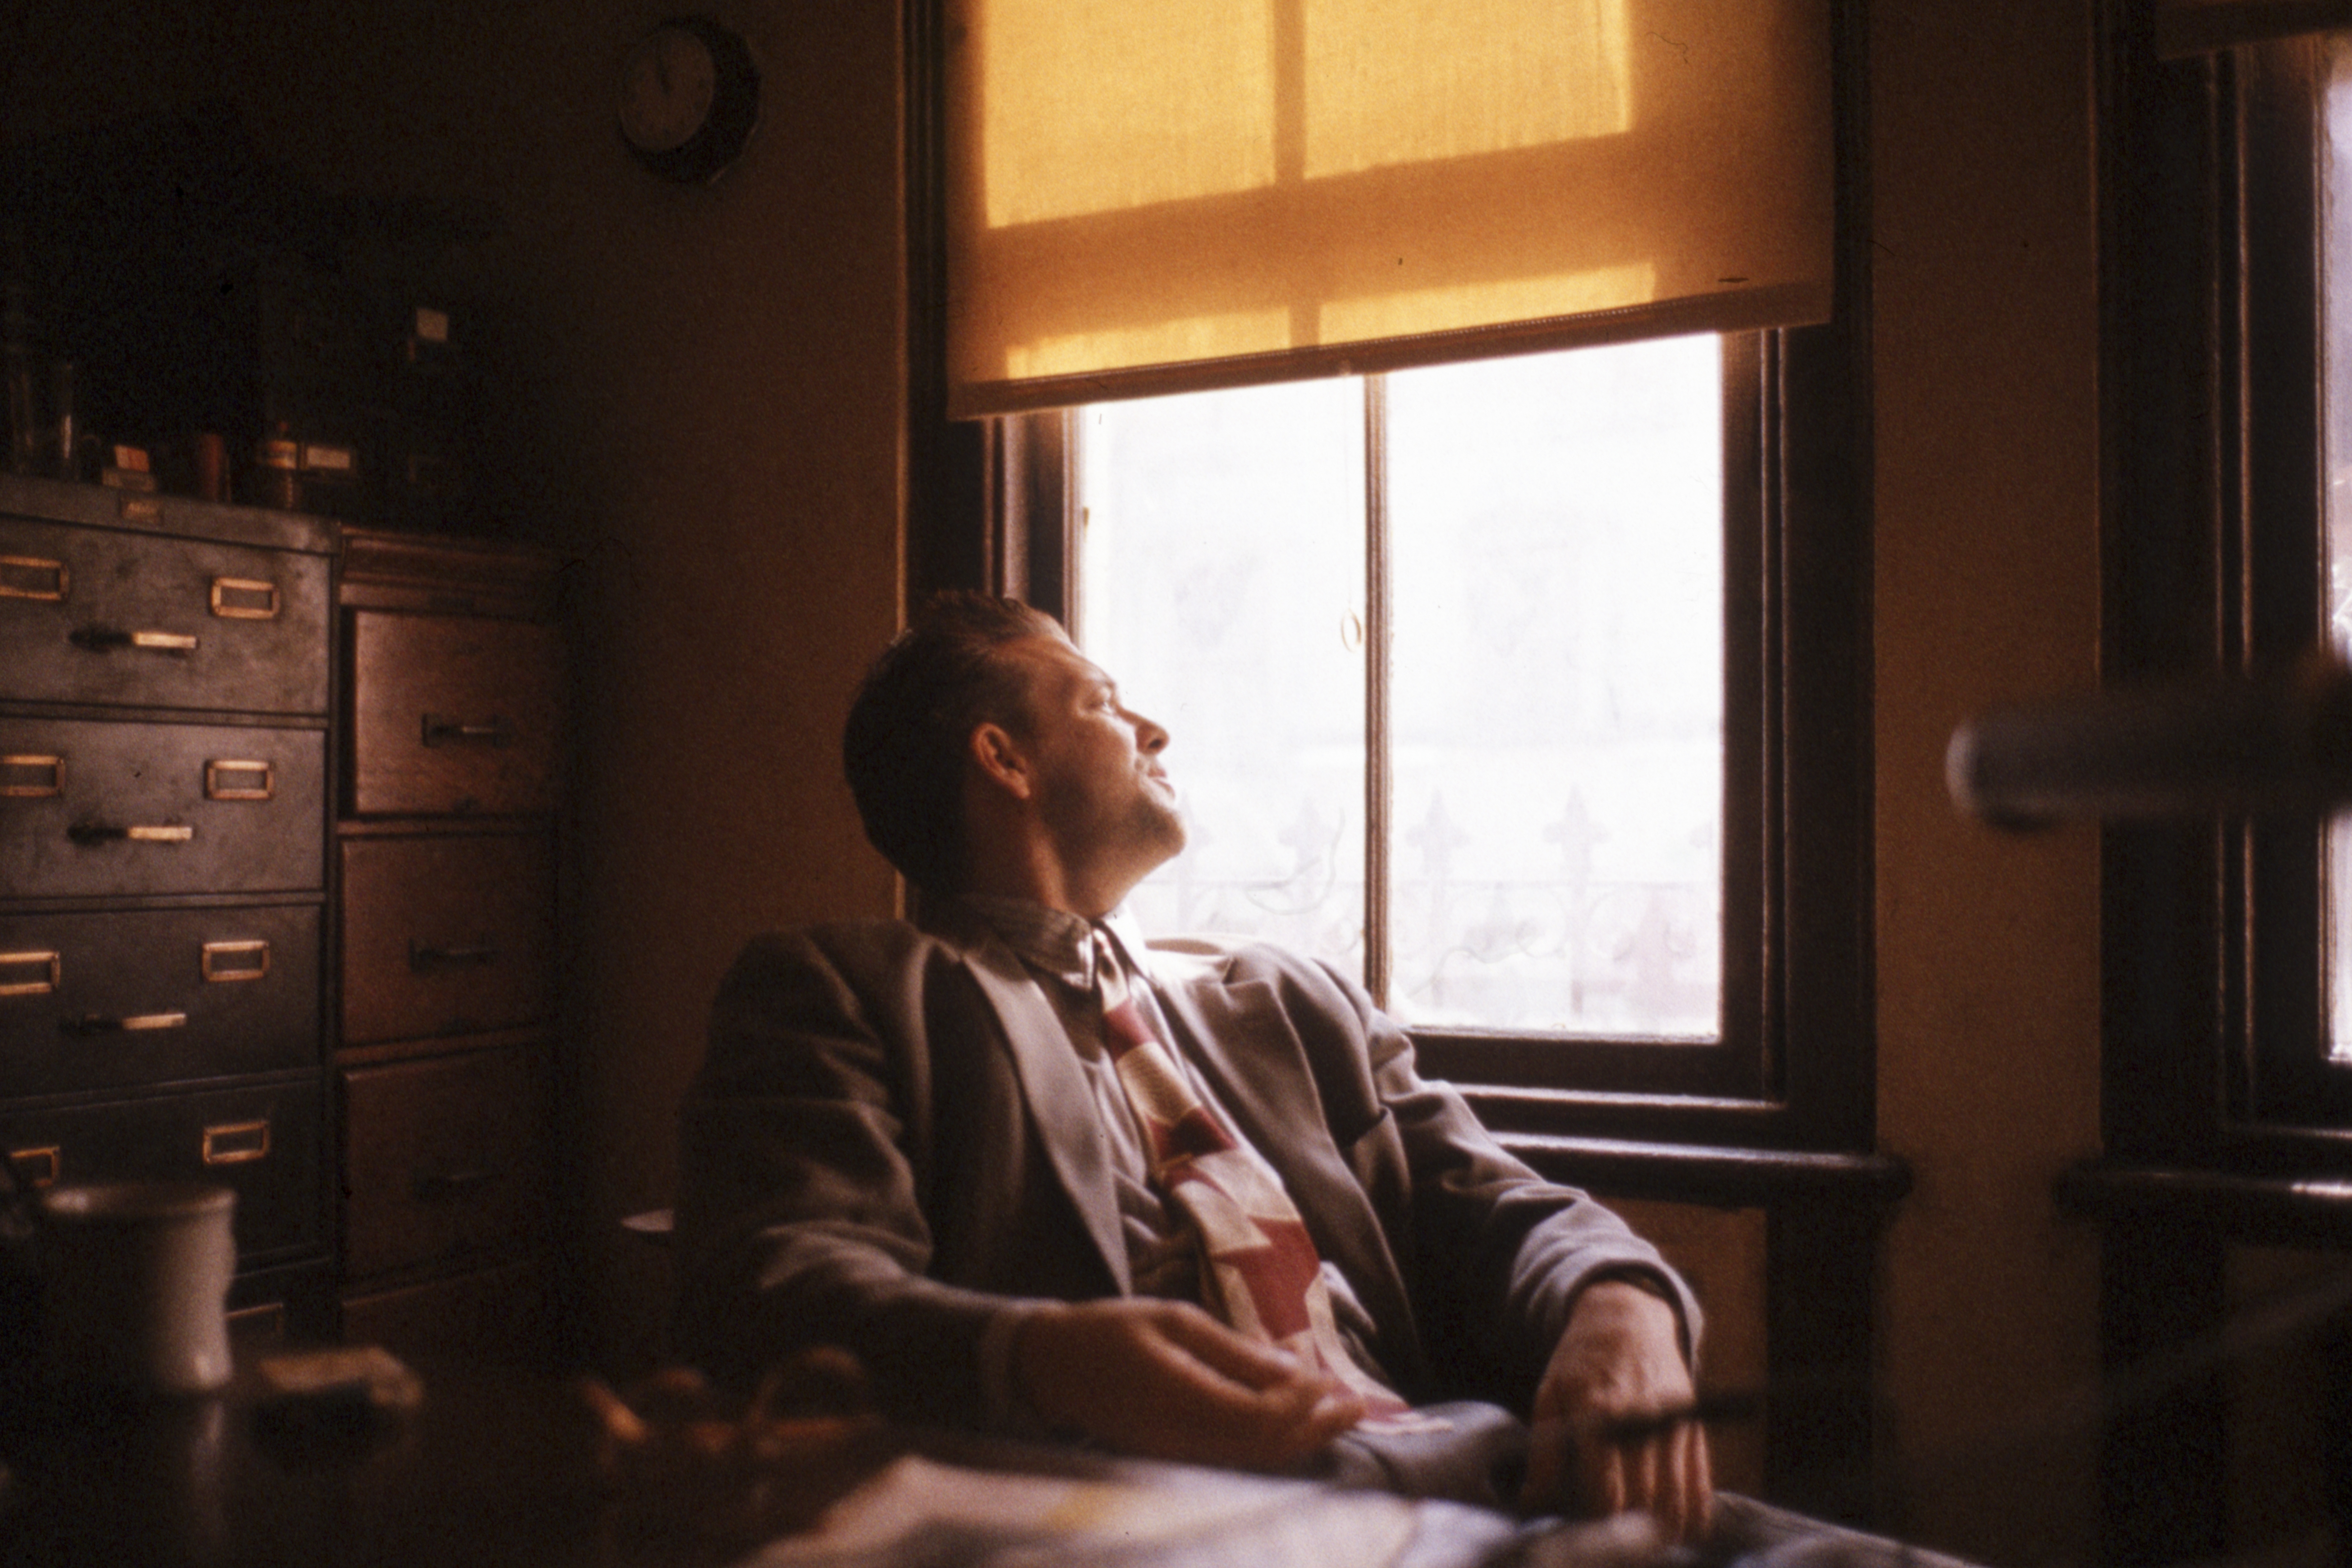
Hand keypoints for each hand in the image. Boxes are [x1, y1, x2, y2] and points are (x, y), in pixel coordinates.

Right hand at [1012, 1298, 1365, 1470]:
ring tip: (1341, 1417)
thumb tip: (1291, 1369)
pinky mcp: (1173, 1461)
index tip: (1330, 1378)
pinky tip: (1296, 1428)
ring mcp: (1175, 1456)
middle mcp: (1180, 1436)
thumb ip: (1233, 1350)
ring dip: (1302, 1439)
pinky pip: (1235, 1461)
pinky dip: (1273, 1446)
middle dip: (1317, 1427)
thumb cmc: (1111, 1331)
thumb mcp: (1174, 1320)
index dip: (1302, 1402)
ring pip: (1254, 1461)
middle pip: (1265, 1447)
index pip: (1259, 1416)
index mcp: (1178, 1394)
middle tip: (1359, 1405)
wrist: (1051, 1369)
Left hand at [1521, 1279, 1712, 1541]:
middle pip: (1642, 1501)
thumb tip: (1533, 1501)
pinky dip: (1694, 1514)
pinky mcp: (1692, 1427)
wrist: (1627, 1317)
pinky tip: (1682, 1532)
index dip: (1598, 1523)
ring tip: (1644, 1544)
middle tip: (1613, 1540)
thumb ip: (1544, 1451)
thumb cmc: (1580, 1360)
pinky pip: (1700, 1482)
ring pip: (1675, 1499)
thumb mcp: (1550, 1394)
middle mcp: (1640, 1421)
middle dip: (1628, 1531)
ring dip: (1663, 1532)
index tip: (1587, 1533)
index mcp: (1599, 1414)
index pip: (1605, 1490)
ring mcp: (1672, 1424)